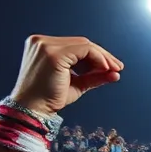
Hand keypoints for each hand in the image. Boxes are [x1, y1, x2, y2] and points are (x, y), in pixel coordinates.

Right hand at [9, 35, 123, 116]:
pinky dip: (98, 59)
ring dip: (102, 58)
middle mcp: (41, 42)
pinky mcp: (54, 54)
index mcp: (42, 46)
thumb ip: (93, 76)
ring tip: (113, 70)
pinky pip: (84, 50)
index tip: (112, 67)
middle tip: (118, 68)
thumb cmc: (49, 99)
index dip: (96, 55)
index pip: (76, 46)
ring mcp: (46, 46)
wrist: (32, 109)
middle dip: (103, 56)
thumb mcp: (76, 84)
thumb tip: (115, 73)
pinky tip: (105, 69)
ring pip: (84, 45)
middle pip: (81, 43)